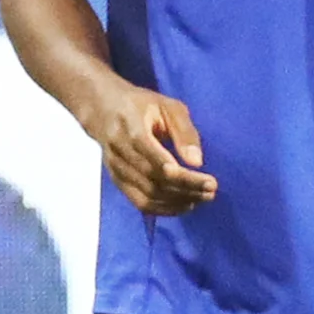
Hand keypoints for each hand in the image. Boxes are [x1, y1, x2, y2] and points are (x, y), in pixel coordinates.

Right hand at [78, 76, 217, 215]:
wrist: (101, 109)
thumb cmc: (141, 105)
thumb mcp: (167, 106)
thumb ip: (184, 132)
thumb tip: (197, 162)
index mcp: (131, 129)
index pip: (159, 163)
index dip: (185, 177)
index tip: (211, 182)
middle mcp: (119, 153)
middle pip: (155, 182)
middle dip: (186, 191)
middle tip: (211, 192)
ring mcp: (115, 169)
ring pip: (148, 196)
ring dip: (178, 202)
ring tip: (202, 198)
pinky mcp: (116, 181)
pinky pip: (140, 203)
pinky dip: (164, 209)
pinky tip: (183, 205)